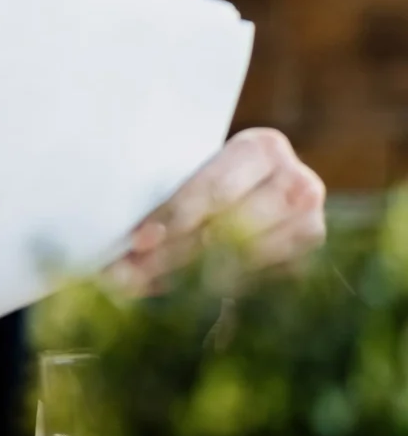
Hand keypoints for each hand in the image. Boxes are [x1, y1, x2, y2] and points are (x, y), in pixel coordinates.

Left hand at [110, 126, 327, 292]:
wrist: (258, 185)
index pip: (213, 190)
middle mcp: (297, 183)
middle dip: (171, 252)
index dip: (173, 217)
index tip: (137, 240)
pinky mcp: (306, 257)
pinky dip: (208, 286)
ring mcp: (309, 222)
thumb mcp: (194, 166)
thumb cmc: (211, 171)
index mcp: (262, 148)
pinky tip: (171, 288)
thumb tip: (126, 234)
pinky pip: (254, 278)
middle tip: (127, 272)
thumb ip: (170, 192)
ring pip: (239, 258)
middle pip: (226, 227)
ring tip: (139, 283)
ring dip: (184, 275)